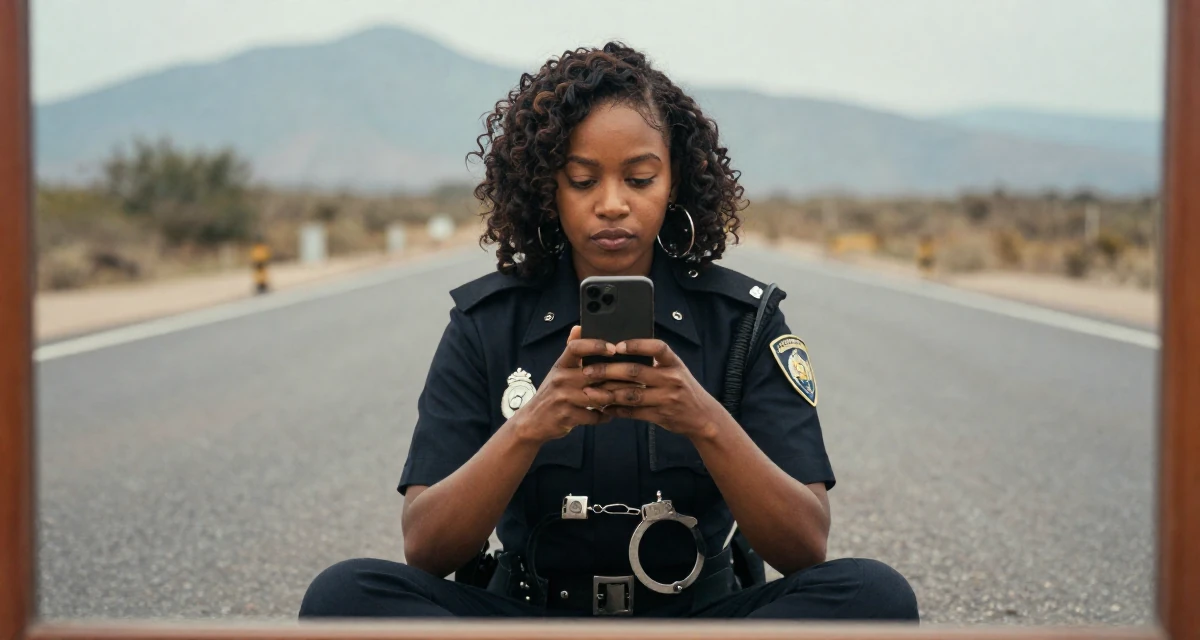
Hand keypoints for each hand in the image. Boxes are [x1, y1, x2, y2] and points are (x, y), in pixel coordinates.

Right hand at [509, 326, 618, 443]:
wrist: (533, 421)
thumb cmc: (552, 393)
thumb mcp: (558, 370)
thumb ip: (572, 351)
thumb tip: (579, 326)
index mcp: (561, 365)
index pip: (576, 347)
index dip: (596, 345)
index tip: (613, 348)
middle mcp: (561, 379)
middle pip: (596, 372)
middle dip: (619, 375)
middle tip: (636, 376)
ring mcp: (564, 398)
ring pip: (600, 396)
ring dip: (616, 398)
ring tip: (627, 396)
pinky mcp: (568, 416)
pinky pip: (595, 415)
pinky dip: (605, 416)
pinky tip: (610, 413)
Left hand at [592, 339, 724, 439]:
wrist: (703, 417)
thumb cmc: (683, 388)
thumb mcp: (676, 370)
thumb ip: (655, 362)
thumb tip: (621, 350)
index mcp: (674, 363)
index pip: (657, 348)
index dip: (637, 345)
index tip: (617, 345)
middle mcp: (671, 379)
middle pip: (635, 372)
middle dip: (608, 371)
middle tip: (587, 370)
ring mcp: (666, 398)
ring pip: (631, 395)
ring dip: (607, 393)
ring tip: (589, 392)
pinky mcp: (660, 416)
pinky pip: (633, 413)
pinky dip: (616, 410)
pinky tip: (603, 407)